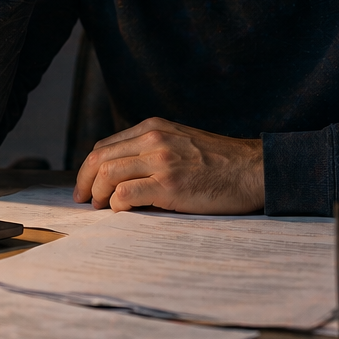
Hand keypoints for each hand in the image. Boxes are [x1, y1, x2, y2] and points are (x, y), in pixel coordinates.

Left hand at [74, 118, 265, 214]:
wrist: (253, 170)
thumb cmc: (220, 164)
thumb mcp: (181, 143)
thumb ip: (152, 151)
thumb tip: (119, 178)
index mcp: (154, 127)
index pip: (105, 146)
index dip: (89, 169)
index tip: (86, 187)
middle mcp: (154, 138)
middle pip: (100, 159)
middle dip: (84, 182)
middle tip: (84, 201)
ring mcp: (161, 160)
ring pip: (108, 174)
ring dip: (98, 195)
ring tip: (101, 208)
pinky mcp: (170, 184)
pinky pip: (126, 194)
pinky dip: (117, 205)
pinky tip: (122, 211)